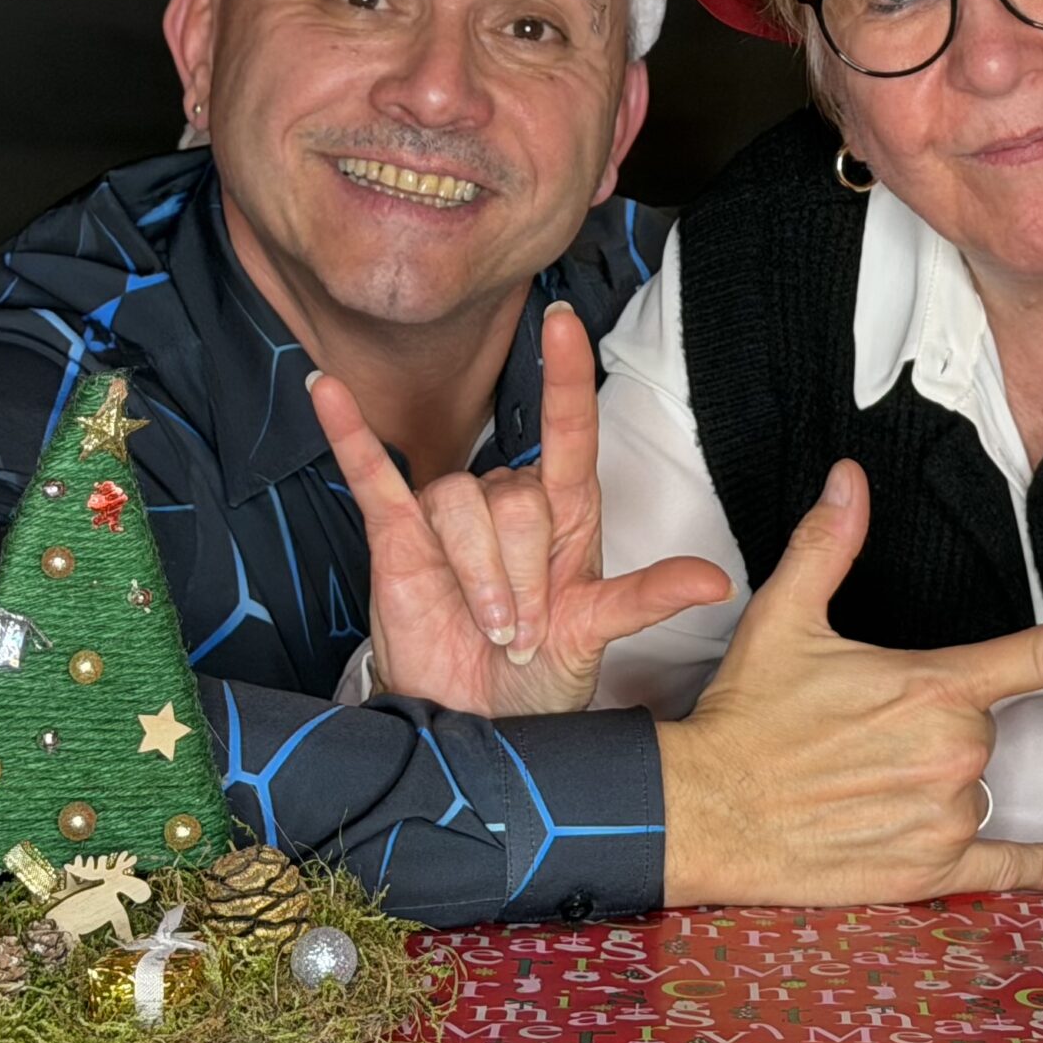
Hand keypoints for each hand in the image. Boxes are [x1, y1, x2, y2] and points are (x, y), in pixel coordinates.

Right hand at [311, 303, 730, 717]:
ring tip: (489, 625)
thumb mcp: (597, 636)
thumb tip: (717, 584)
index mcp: (566, 512)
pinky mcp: (395, 537)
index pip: (569, 430)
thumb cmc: (538, 673)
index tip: (563, 321)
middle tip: (524, 630)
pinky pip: (371, 474)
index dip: (565, 376)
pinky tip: (325, 391)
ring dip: (477, 576)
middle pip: (514, 497)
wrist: (475, 721)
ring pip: (458, 504)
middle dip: (522, 575)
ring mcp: (450, 516)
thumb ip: (647, 599)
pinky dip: (349, 434)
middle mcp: (509, 502)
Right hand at [657, 459, 1042, 906]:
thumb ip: (830, 546)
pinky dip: (1038, 865)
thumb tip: (849, 478)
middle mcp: (952, 753)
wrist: (703, 808)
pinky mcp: (928, 873)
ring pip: (976, 789)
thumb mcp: (784, 618)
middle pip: (984, 732)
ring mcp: (944, 816)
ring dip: (938, 786)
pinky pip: (1006, 869)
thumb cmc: (746, 713)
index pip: (1041, 656)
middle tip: (867, 735)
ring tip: (863, 786)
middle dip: (940, 728)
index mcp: (933, 686)